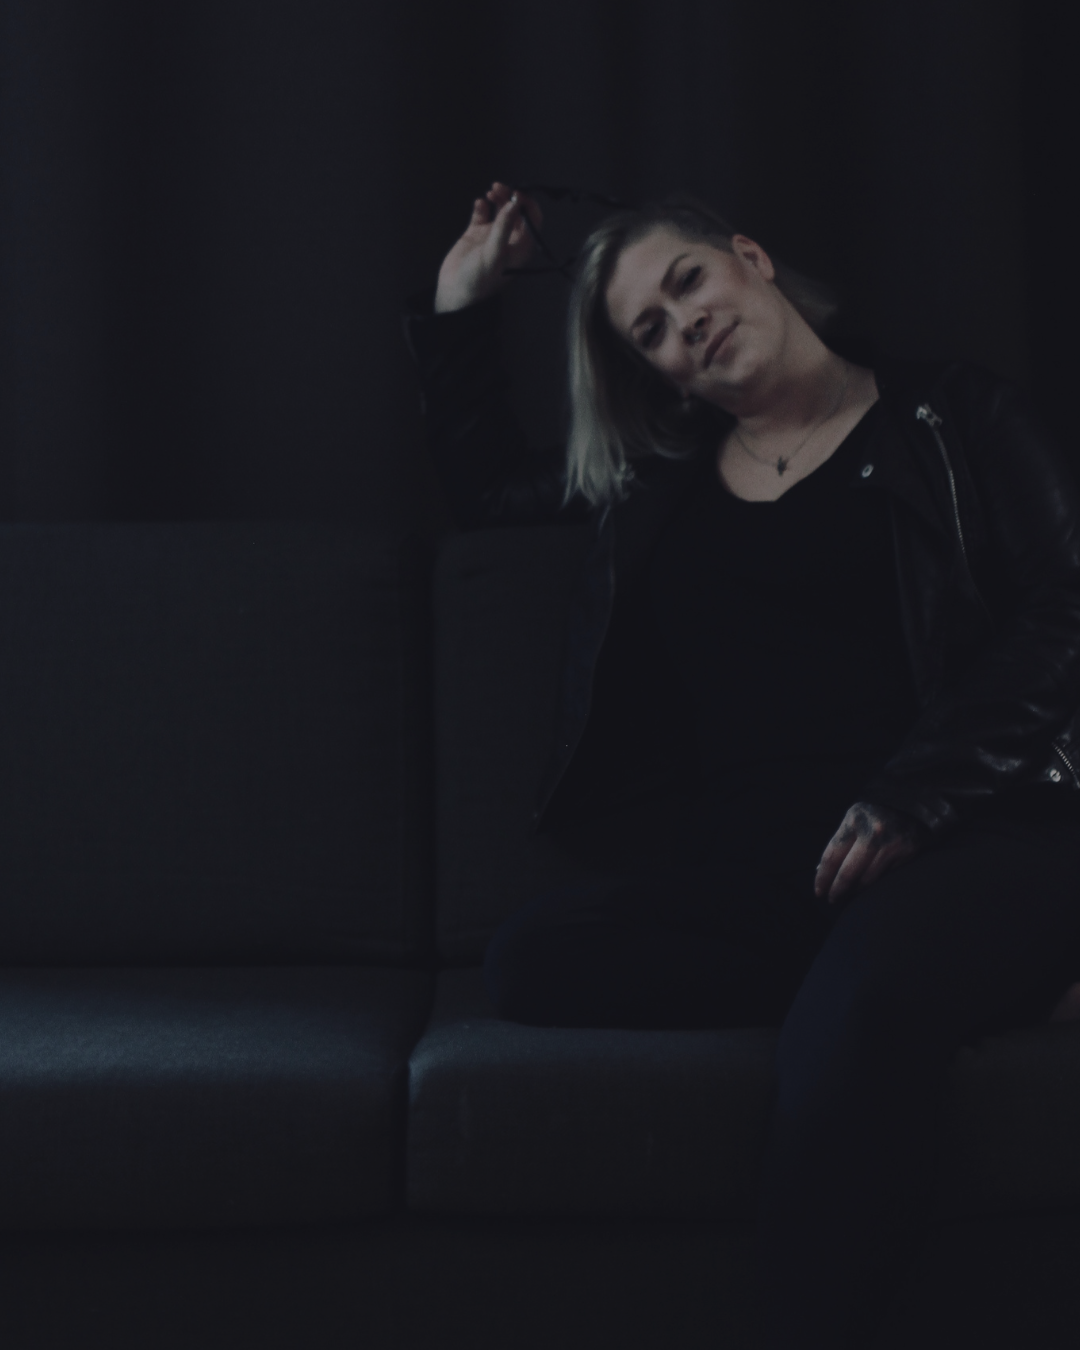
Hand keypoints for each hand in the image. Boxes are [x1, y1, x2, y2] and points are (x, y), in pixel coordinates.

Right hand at [434, 182, 542, 312]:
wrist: (456, 293)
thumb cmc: (479, 280)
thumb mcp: (494, 254)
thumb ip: (503, 228)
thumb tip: (514, 203)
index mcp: (521, 247)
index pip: (533, 220)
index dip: (527, 204)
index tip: (516, 193)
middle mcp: (509, 240)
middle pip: (516, 211)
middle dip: (509, 196)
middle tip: (498, 187)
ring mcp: (492, 236)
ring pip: (500, 209)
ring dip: (497, 198)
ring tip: (489, 192)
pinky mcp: (476, 235)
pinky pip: (482, 214)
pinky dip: (481, 206)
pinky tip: (479, 204)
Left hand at [814, 801, 926, 903]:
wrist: (910, 803)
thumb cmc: (873, 813)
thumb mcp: (852, 819)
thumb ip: (839, 843)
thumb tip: (822, 871)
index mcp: (854, 821)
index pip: (832, 856)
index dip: (823, 877)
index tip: (818, 891)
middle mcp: (873, 833)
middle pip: (848, 872)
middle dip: (837, 890)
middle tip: (831, 899)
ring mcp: (892, 844)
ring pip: (867, 879)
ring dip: (855, 891)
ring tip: (847, 895)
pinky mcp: (908, 853)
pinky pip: (886, 877)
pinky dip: (873, 885)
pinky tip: (866, 888)